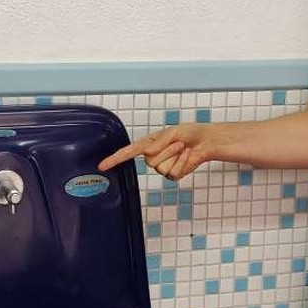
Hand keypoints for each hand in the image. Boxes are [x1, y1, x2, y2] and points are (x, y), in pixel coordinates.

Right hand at [96, 124, 216, 179]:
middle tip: (177, 143)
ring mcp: (162, 167)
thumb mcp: (173, 132)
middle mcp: (153, 156)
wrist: (205, 141)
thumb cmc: (189, 132)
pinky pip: (173, 173)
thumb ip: (160, 142)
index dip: (115, 159)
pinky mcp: (173, 175)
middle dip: (166, 151)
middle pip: (150, 161)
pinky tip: (187, 156)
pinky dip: (183, 163)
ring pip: (161, 168)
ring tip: (182, 149)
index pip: (128, 152)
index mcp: (148, 144)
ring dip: (175, 156)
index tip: (102, 165)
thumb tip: (148, 152)